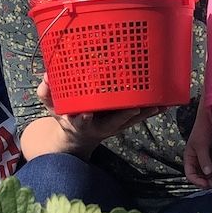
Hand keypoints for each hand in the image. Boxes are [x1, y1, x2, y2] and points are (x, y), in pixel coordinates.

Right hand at [37, 74, 158, 157]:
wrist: (78, 136)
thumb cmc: (65, 116)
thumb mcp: (51, 106)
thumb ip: (47, 92)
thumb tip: (47, 75)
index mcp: (80, 122)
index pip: (81, 120)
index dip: (84, 117)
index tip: (87, 113)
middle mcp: (100, 126)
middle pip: (113, 122)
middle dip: (124, 115)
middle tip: (135, 107)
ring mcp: (114, 125)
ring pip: (130, 120)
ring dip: (145, 113)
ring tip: (159, 104)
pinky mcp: (124, 122)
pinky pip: (139, 117)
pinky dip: (151, 111)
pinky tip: (165, 103)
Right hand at [183, 103, 211, 188]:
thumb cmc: (203, 128)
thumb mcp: (201, 144)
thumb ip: (203, 159)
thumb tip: (207, 173)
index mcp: (190, 157)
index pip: (190, 174)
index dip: (197, 181)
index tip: (206, 184)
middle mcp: (198, 159)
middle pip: (200, 176)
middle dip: (206, 181)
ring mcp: (207, 158)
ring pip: (209, 173)